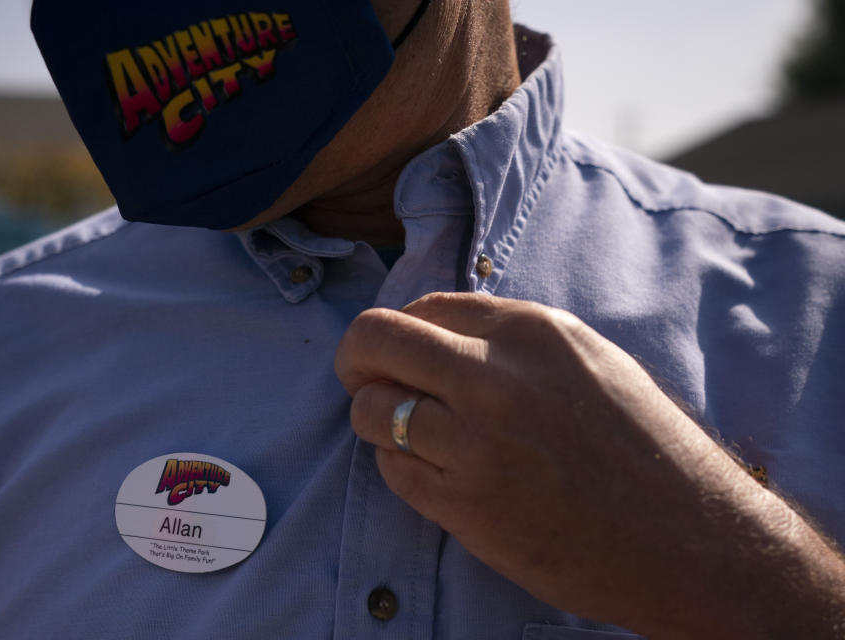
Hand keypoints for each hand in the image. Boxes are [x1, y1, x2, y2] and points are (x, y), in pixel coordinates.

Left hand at [335, 292, 844, 638]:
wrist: (691, 541)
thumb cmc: (646, 450)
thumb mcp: (590, 361)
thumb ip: (513, 340)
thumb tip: (439, 334)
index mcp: (532, 331)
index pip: (425, 306)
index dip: (401, 332)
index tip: (400, 355)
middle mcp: (496, 375)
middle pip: (375, 339)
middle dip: (356, 359)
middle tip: (364, 382)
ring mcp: (476, 441)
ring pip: (371, 409)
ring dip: (377, 420)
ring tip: (408, 436)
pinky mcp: (465, 505)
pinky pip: (393, 469)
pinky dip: (403, 468)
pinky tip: (441, 477)